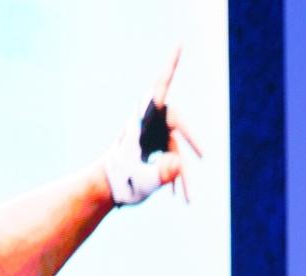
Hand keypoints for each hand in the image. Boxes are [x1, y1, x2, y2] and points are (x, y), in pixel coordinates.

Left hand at [102, 47, 204, 205]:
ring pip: (175, 149)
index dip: (171, 65)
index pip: (160, 88)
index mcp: (142, 121)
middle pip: (177, 126)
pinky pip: (170, 158)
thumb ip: (161, 173)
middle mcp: (147, 125)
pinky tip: (177, 197)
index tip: (180, 44)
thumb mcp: (140, 181)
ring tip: (187, 201)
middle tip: (204, 155)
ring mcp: (150, 137)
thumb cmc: (118, 183)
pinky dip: (175, 177)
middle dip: (192, 141)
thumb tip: (179, 166)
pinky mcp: (151, 149)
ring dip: (183, 176)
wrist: (101, 190)